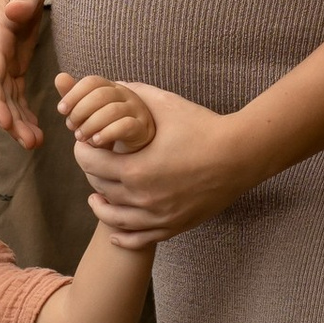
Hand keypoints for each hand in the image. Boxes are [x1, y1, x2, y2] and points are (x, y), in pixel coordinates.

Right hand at [0, 0, 49, 144]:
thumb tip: (14, 13)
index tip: (5, 122)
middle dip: (10, 119)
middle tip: (30, 143)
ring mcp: (3, 54)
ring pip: (6, 94)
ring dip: (17, 119)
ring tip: (34, 142)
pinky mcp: (14, 56)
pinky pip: (15, 88)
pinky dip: (22, 107)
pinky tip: (34, 127)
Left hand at [54, 71, 154, 154]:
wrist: (130, 143)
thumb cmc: (105, 124)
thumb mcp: (87, 111)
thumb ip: (74, 96)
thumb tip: (60, 76)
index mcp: (111, 86)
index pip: (92, 82)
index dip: (74, 94)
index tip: (61, 109)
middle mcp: (125, 94)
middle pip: (101, 95)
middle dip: (80, 111)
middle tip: (71, 127)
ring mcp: (136, 110)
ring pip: (112, 111)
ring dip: (91, 124)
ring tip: (80, 136)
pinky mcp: (142, 128)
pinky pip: (126, 125)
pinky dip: (107, 133)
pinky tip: (95, 140)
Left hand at [68, 79, 254, 243]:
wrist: (240, 155)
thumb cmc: (203, 127)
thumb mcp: (166, 104)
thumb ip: (135, 93)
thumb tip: (113, 83)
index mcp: (134, 169)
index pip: (89, 163)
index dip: (83, 151)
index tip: (85, 144)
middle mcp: (142, 197)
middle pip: (100, 188)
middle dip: (92, 174)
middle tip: (94, 163)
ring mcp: (158, 216)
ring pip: (115, 218)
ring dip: (101, 207)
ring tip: (97, 197)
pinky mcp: (174, 226)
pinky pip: (139, 238)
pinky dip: (123, 236)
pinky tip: (115, 230)